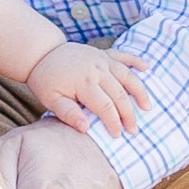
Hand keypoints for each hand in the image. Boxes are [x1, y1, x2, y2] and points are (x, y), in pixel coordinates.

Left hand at [23, 40, 149, 135]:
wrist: (41, 53)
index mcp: (84, 83)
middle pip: (119, 94)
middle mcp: (96, 70)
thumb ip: (67, 113)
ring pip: (127, 75)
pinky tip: (147, 68)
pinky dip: (136, 60)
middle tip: (133, 130)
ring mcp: (101, 59)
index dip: (113, 122)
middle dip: (128, 114)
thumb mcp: (50, 99)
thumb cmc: (46, 80)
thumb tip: (85, 128)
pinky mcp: (103, 53)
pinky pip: (123, 55)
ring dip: (139, 91)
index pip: (105, 106)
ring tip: (147, 107)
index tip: (117, 135)